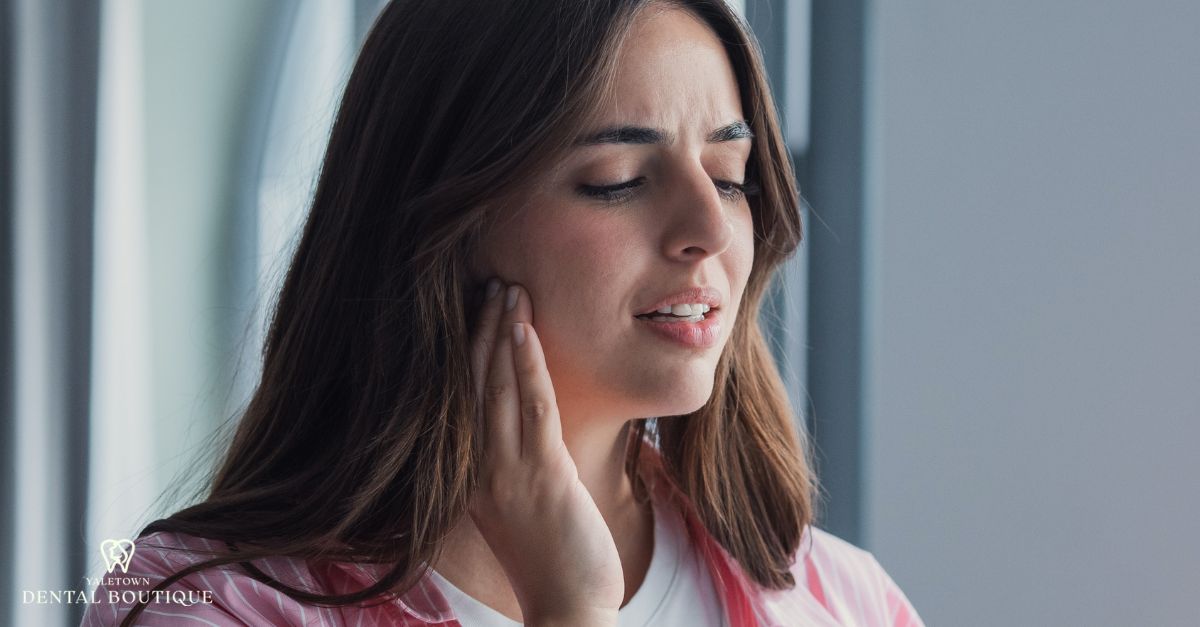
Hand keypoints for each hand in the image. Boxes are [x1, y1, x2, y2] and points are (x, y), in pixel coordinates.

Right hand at [466, 278, 623, 624]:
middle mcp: (479, 470)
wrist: (567, 610)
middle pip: (474, 385)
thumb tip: (525, 429)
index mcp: (471, 477)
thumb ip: (515, 467)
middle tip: (489, 282)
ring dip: (502, 334)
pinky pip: (531, 408)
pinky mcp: (541, 476)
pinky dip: (525, 364)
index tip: (475, 312)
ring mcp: (506, 472)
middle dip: (480, 331)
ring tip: (508, 289)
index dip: (467, 354)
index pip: (464, 402)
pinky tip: (524, 330)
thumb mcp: (522, 508)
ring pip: (498, 387)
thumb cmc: (553, 562)